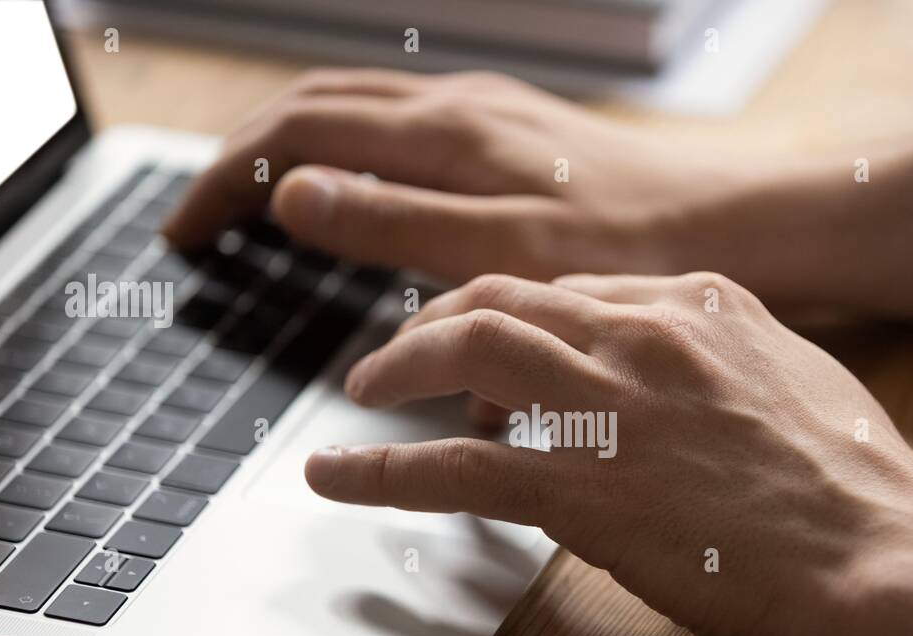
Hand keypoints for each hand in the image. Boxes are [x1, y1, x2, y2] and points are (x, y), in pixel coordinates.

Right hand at [163, 70, 746, 283]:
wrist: (729, 220)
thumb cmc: (631, 246)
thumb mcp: (505, 251)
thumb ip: (395, 222)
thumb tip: (292, 195)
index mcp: (443, 135)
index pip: (296, 136)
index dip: (226, 182)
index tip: (184, 235)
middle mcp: (457, 107)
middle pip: (312, 108)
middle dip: (242, 160)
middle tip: (199, 220)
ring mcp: (486, 111)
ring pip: (356, 108)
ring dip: (290, 147)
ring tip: (254, 202)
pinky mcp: (514, 130)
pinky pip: (401, 121)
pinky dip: (348, 149)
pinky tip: (356, 185)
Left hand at [302, 272, 912, 635]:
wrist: (884, 558)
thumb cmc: (858, 490)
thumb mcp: (795, 389)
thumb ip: (717, 370)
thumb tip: (667, 387)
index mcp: (698, 304)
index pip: (569, 289)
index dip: (516, 318)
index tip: (492, 354)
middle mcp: (642, 334)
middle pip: (501, 295)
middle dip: (436, 321)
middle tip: (403, 356)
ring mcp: (606, 405)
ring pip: (464, 350)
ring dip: (397, 367)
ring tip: (363, 394)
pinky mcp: (578, 488)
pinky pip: (451, 467)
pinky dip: (380, 469)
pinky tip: (338, 476)